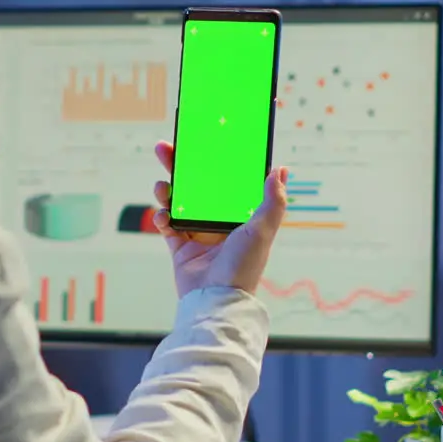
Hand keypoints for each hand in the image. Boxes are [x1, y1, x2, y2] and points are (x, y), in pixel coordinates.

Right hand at [151, 141, 288, 297]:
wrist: (216, 299)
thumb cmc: (243, 267)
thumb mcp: (263, 230)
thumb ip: (273, 201)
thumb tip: (280, 170)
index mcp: (239, 215)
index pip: (226, 180)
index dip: (215, 161)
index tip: (204, 142)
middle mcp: (218, 221)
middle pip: (196, 185)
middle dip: (180, 166)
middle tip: (166, 148)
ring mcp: (198, 232)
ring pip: (178, 200)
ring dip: (167, 189)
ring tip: (162, 186)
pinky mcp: (180, 245)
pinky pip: (167, 223)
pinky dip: (162, 216)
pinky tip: (164, 215)